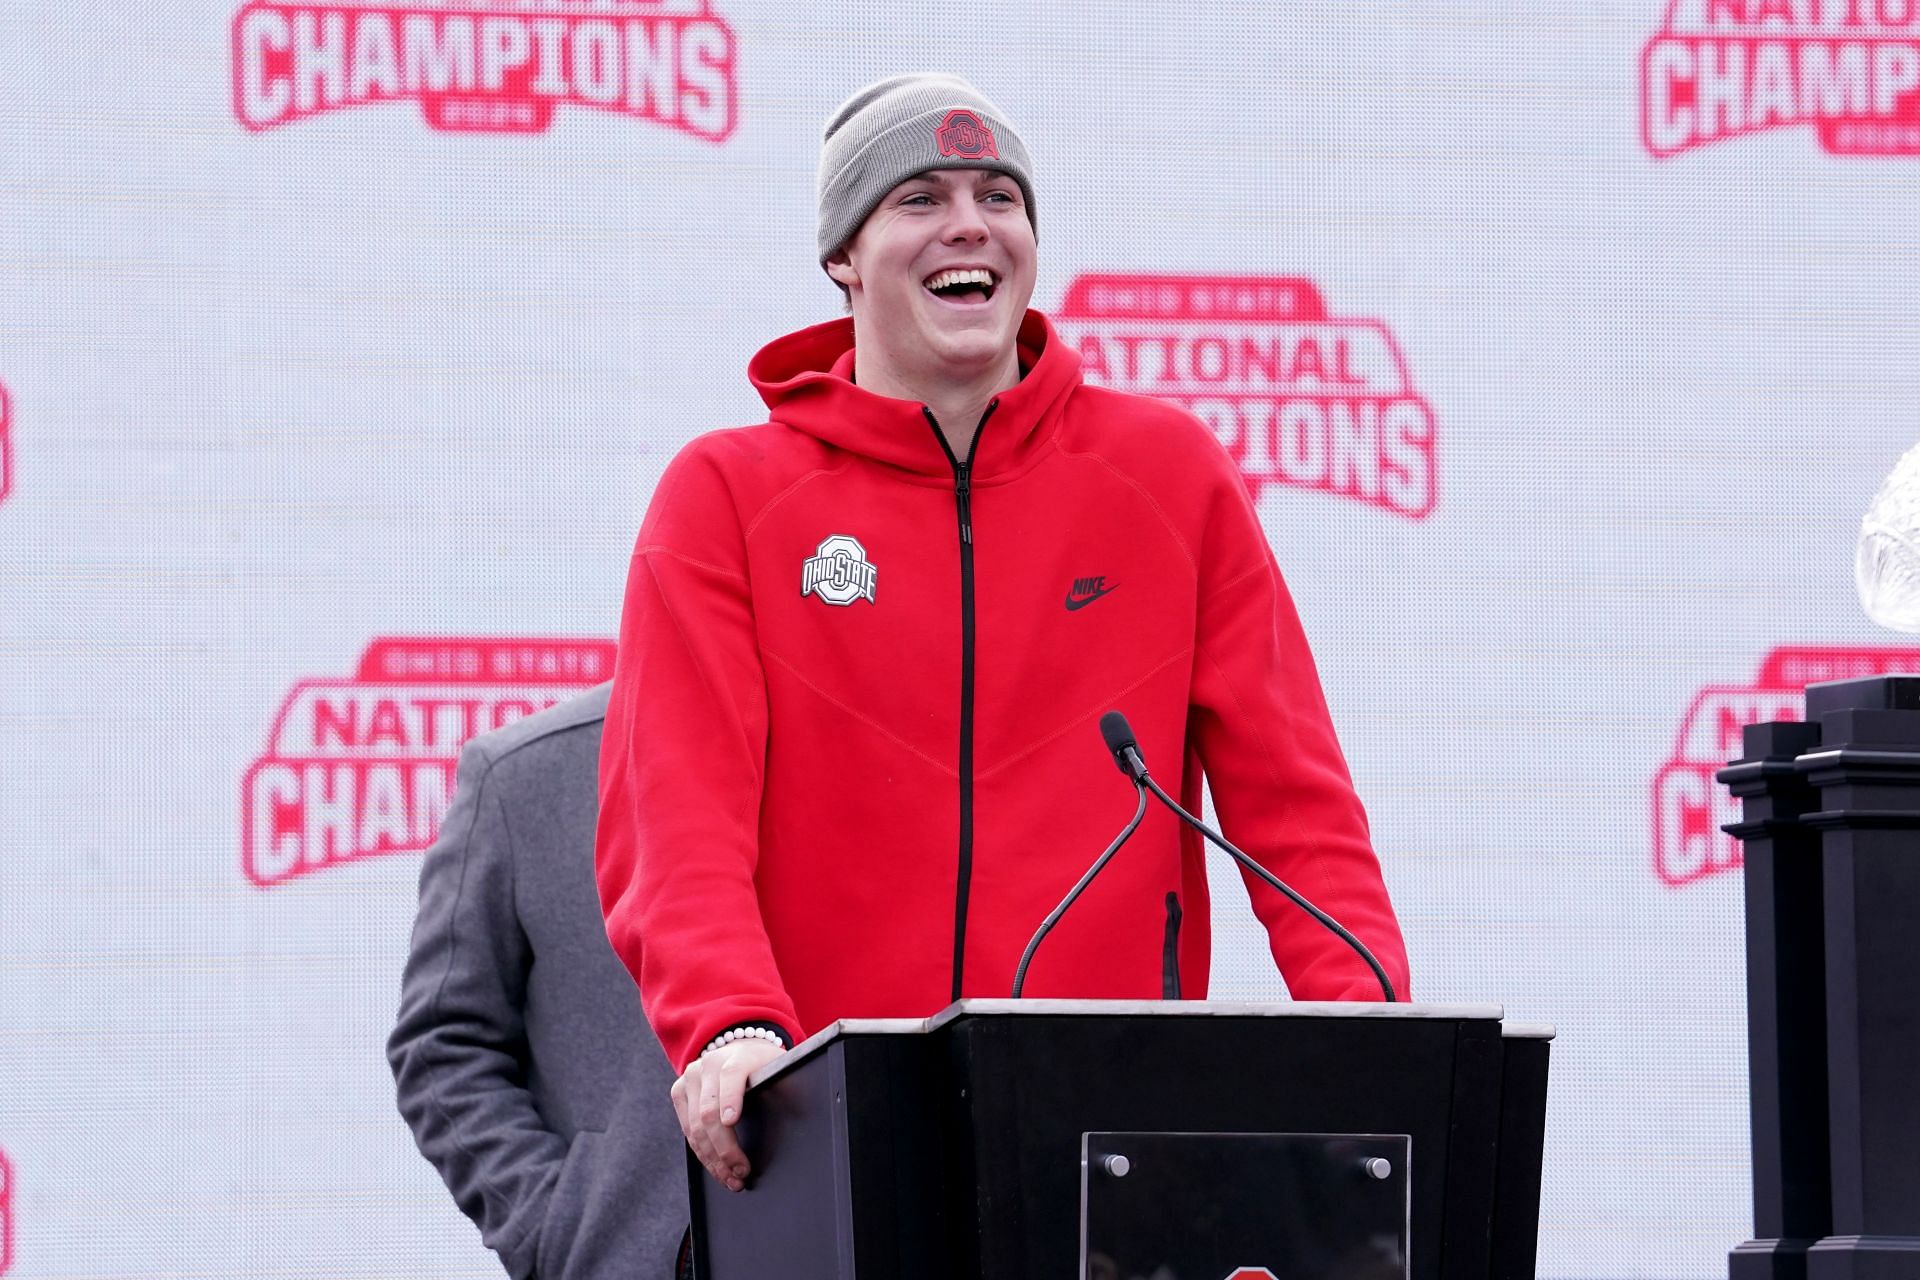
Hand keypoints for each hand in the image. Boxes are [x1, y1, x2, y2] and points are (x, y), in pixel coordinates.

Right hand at [670, 1037, 785, 1191]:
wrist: (738, 1049)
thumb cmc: (763, 1066)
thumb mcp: (779, 1069)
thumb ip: (788, 1088)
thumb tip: (805, 1116)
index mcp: (737, 1056)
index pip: (731, 1076)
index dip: (730, 1099)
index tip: (732, 1121)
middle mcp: (709, 1064)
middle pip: (709, 1112)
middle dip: (725, 1148)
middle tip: (741, 1172)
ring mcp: (690, 1077)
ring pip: (694, 1127)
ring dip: (712, 1159)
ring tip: (730, 1178)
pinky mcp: (679, 1092)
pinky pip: (686, 1130)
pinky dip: (701, 1153)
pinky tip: (716, 1168)